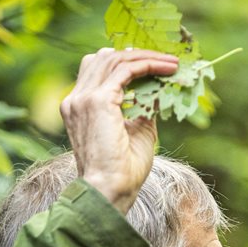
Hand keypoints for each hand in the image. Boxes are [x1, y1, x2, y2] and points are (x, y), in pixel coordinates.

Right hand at [60, 48, 179, 213]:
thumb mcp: (138, 132)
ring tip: (171, 63)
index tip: (154, 64)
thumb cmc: (123, 172)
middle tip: (166, 60)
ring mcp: (83, 98)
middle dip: (137, 55)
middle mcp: (76, 99)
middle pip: (104, 58)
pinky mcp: (98, 101)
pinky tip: (167, 69)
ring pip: (115, 59)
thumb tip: (160, 91)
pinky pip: (126, 70)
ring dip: (147, 57)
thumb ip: (144, 109)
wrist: (110, 191)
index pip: (98, 70)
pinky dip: (148, 65)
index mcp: (79, 107)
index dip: (126, 62)